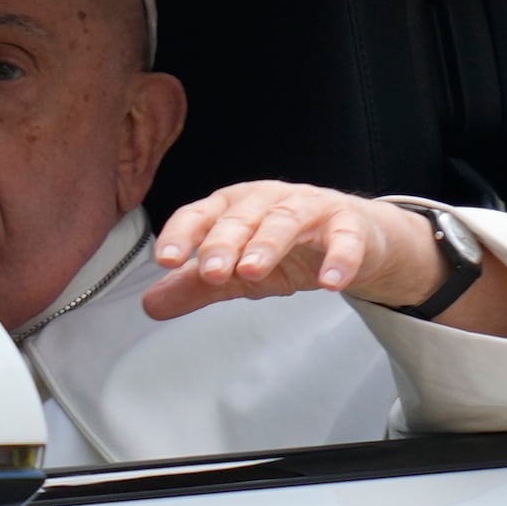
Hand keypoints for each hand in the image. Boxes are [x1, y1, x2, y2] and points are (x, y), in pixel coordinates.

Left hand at [141, 180, 444, 320]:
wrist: (356, 238)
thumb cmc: (291, 249)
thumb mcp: (238, 271)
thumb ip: (196, 286)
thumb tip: (150, 304)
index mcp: (234, 207)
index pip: (200, 214)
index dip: (182, 234)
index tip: (165, 258)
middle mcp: (267, 200)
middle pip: (241, 216)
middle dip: (222, 242)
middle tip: (210, 271)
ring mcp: (309, 208)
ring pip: (286, 220)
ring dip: (267, 244)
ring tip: (252, 272)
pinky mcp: (349, 224)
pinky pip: (345, 239)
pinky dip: (339, 258)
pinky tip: (330, 282)